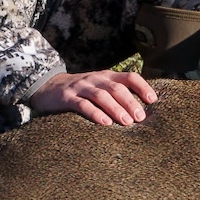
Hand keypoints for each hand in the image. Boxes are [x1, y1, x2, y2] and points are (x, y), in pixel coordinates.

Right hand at [26, 69, 158, 125]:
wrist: (47, 87)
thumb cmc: (81, 92)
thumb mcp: (99, 88)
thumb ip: (116, 95)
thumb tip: (141, 111)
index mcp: (107, 76)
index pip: (129, 77)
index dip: (142, 87)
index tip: (153, 100)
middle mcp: (96, 79)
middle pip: (117, 88)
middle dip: (130, 102)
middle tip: (140, 118)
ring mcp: (81, 87)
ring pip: (101, 96)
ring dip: (116, 109)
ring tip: (126, 122)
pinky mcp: (67, 98)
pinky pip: (83, 105)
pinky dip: (95, 114)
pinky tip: (104, 123)